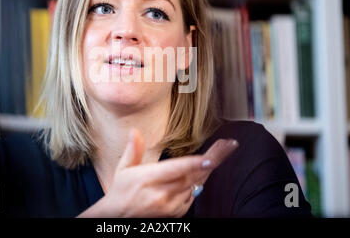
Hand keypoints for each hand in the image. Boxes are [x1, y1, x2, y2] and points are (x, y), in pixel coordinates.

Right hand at [77, 128, 238, 217]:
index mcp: (147, 179)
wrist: (119, 217)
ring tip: (222, 150)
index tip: (210, 158)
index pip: (175, 170)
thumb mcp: (123, 169)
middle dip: (213, 159)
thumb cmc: (122, 190)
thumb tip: (135, 131)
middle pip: (193, 175)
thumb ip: (133, 150)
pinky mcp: (176, 212)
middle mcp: (161, 193)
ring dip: (208, 167)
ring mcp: (170, 205)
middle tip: (230, 145)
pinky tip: (203, 169)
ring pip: (196, 184)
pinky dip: (199, 181)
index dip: (195, 165)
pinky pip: (193, 194)